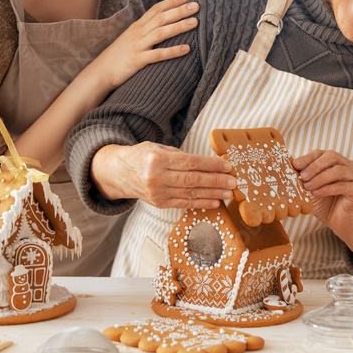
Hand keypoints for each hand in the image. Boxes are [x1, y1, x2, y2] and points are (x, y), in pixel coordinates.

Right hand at [91, 142, 236, 208]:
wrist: (119, 172)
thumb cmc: (143, 156)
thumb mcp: (159, 148)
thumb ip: (181, 156)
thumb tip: (209, 164)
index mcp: (158, 159)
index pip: (191, 163)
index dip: (211, 165)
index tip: (227, 166)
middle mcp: (157, 177)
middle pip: (193, 180)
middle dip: (216, 181)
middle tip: (233, 181)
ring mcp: (158, 193)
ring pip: (191, 194)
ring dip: (213, 194)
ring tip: (229, 193)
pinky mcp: (159, 204)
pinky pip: (184, 204)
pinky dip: (201, 203)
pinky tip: (215, 201)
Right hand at [92, 0, 198, 89]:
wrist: (100, 72)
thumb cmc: (118, 56)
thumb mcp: (130, 38)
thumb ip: (145, 30)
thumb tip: (162, 24)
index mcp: (137, 26)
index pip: (156, 9)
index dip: (171, 1)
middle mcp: (138, 33)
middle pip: (161, 18)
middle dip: (179, 10)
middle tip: (197, 5)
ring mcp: (137, 46)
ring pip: (161, 33)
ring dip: (179, 26)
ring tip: (195, 22)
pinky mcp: (137, 60)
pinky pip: (158, 55)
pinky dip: (173, 51)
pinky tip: (187, 49)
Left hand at [293, 150, 352, 228]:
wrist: (340, 223)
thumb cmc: (325, 204)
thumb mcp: (311, 188)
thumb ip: (305, 177)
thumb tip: (291, 166)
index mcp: (337, 161)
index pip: (321, 153)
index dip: (307, 158)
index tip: (295, 165)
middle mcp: (349, 165)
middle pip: (332, 157)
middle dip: (314, 166)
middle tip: (302, 177)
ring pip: (338, 170)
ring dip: (320, 178)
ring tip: (307, 187)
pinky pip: (343, 186)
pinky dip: (327, 189)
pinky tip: (317, 193)